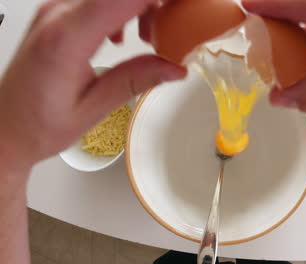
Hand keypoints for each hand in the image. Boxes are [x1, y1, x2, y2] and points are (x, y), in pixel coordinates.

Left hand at [0, 0, 185, 167]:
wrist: (4, 127)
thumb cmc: (36, 125)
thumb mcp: (92, 109)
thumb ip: (135, 81)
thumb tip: (175, 67)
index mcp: (66, 38)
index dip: (158, 0)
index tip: (184, 10)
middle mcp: (58, 14)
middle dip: (156, 3)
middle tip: (173, 29)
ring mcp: (56, 10)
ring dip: (141, 5)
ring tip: (150, 37)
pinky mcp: (59, 14)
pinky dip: (124, 8)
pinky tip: (125, 36)